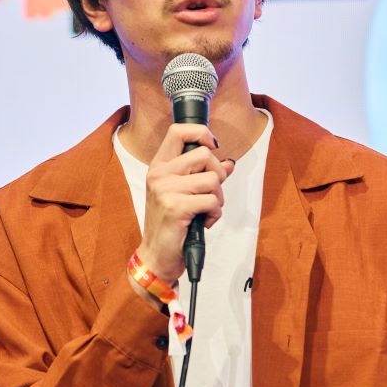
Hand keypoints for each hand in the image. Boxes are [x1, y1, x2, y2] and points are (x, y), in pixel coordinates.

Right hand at [135, 123, 234, 286]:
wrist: (157, 255)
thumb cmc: (171, 224)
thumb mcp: (183, 193)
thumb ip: (205, 175)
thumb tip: (230, 162)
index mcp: (159, 166)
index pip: (178, 131)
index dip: (201, 133)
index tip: (213, 146)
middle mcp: (159, 174)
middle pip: (205, 155)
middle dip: (218, 174)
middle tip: (211, 192)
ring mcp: (166, 190)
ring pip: (213, 179)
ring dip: (218, 197)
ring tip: (206, 210)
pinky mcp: (176, 207)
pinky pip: (212, 200)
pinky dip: (215, 213)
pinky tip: (204, 222)